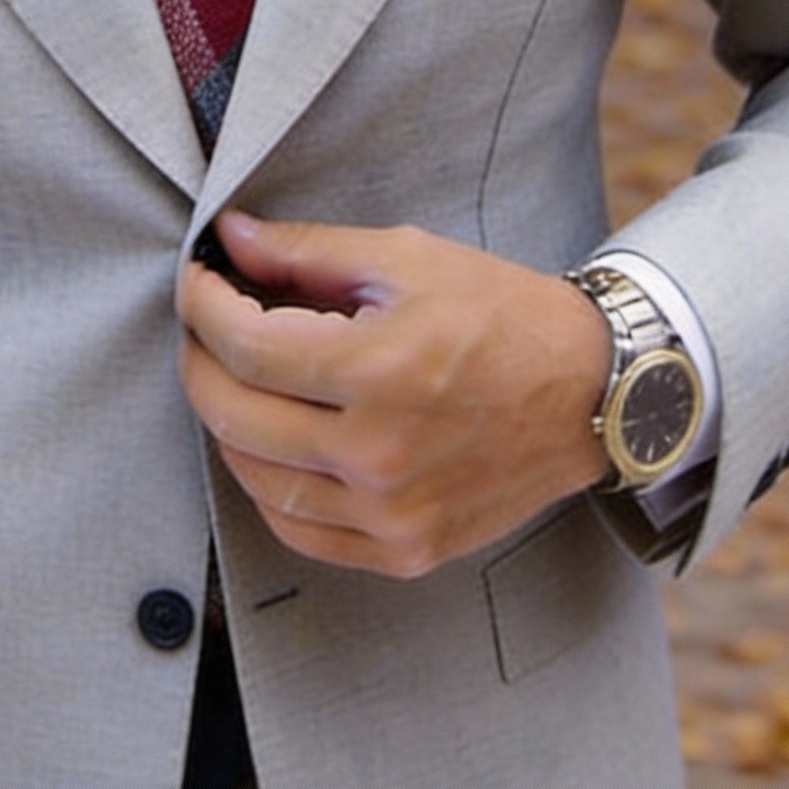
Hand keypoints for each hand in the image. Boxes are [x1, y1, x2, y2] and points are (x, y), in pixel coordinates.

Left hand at [176, 210, 614, 578]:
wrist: (591, 392)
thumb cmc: (501, 314)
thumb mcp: (407, 258)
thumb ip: (308, 252)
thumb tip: (229, 238)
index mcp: (379, 370)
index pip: (243, 346)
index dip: (201, 307)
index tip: (197, 281)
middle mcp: (380, 453)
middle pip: (233, 414)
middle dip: (199, 360)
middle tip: (203, 326)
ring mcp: (392, 513)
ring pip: (255, 479)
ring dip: (227, 424)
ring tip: (236, 379)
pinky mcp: (406, 550)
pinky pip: (300, 532)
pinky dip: (268, 487)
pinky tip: (272, 444)